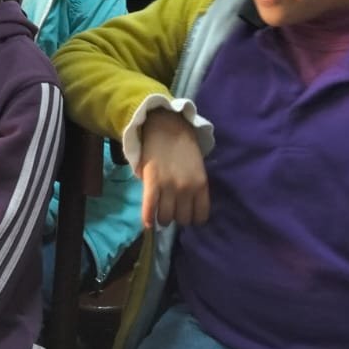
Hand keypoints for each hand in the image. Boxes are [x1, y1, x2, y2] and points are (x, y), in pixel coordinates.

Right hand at [137, 109, 210, 228]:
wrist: (166, 125)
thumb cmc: (183, 146)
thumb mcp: (196, 168)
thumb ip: (193, 187)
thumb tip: (183, 206)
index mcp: (201, 184)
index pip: (200, 216)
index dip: (192, 217)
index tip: (187, 213)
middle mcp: (187, 189)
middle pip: (182, 218)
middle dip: (177, 216)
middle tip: (172, 209)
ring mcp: (169, 187)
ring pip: (166, 217)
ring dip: (163, 217)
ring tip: (160, 211)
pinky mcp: (152, 182)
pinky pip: (149, 207)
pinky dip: (147, 217)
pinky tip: (148, 223)